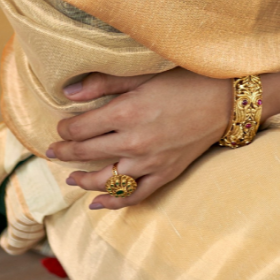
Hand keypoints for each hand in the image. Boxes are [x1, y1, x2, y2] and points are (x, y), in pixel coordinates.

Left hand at [46, 68, 232, 208]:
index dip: (64, 130)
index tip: (60, 127)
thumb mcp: (143, 75)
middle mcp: (134, 142)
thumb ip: (104, 84)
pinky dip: (114, 202)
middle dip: (65, 153)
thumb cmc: (185, 81)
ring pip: (105, 180)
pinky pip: (134, 195)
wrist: (226, 100)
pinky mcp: (165, 174)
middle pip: (87, 154)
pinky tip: (98, 203)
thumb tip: (68, 91)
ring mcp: (150, 163)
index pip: (80, 129)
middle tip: (52, 151)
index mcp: (126, 113)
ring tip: (70, 178)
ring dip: (83, 180)